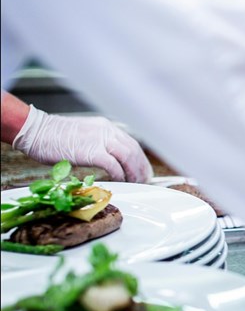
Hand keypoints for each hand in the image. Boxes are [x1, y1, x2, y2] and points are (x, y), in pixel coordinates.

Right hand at [11, 106, 151, 181]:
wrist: (35, 131)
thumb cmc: (54, 136)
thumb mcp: (85, 135)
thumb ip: (100, 143)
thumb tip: (112, 160)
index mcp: (106, 127)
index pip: (131, 143)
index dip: (140, 159)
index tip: (143, 171)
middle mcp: (106, 131)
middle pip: (134, 150)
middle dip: (141, 167)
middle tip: (143, 180)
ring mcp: (99, 140)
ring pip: (128, 157)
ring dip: (134, 172)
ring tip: (135, 183)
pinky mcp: (91, 151)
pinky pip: (113, 165)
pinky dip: (119, 175)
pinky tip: (120, 181)